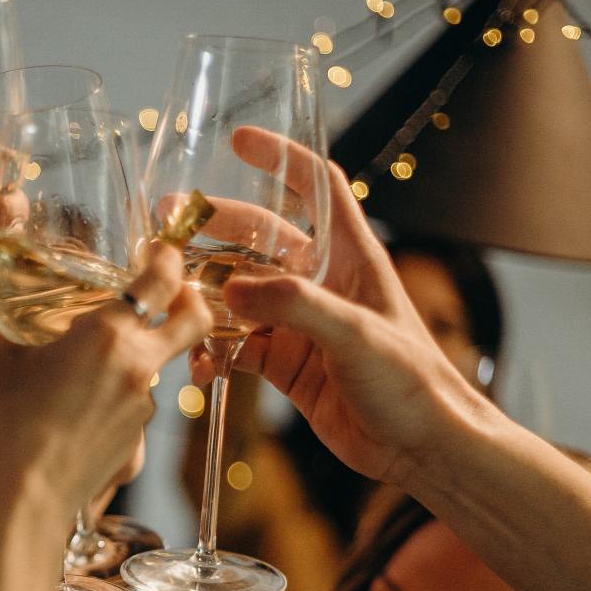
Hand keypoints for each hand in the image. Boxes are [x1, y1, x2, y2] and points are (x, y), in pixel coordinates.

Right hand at [0, 240, 211, 514]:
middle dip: (188, 300)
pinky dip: (118, 400)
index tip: (159, 248)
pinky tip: (78, 410)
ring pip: (160, 367)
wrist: (19, 503)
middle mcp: (139, 367)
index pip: (164, 279)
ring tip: (89, 363)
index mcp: (110, 335)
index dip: (168, 257)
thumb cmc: (3, 426)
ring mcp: (144, 410)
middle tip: (167, 291)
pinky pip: (137, 408)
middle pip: (194, 321)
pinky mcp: (138, 444)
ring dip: (139, 356)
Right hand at [191, 127, 488, 487]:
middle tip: (168, 222)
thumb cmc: (412, 381)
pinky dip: (214, 352)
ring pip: (239, 294)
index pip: (317, 187)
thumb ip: (294, 306)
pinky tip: (199, 364)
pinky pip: (237, 347)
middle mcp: (323, 283)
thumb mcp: (356, 334)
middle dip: (214, 228)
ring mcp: (301, 324)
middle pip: (259, 238)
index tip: (239, 142)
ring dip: (205, 295)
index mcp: (351, 257)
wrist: (422, 448)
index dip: (281, 159)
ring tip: (170, 297)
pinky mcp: (287, 364)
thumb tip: (231, 291)